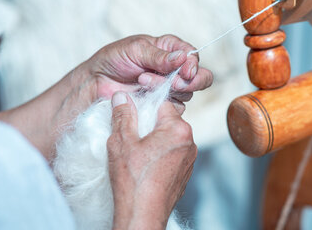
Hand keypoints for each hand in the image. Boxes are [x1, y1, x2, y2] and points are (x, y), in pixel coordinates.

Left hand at [87, 34, 212, 109]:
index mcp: (170, 49)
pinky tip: (143, 96)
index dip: (193, 65)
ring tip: (142, 81)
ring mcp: (169, 88)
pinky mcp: (163, 106)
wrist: (96, 82)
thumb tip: (183, 58)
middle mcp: (174, 69)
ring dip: (166, 89)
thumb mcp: (136, 50)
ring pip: (187, 94)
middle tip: (174, 83)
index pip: (193, 56)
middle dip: (190, 82)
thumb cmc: (114, 59)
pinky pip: (174, 109)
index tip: (185, 71)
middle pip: (200, 78)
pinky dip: (161, 104)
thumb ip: (160, 56)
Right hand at [107, 92, 196, 229]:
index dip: (145, 107)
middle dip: (150, 125)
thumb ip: (123, 115)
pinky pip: (173, 155)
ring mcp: (189, 159)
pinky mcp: (185, 173)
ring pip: (170, 138)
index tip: (132, 116)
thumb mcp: (122, 142)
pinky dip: (160, 156)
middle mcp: (190, 141)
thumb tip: (121, 96)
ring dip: (155, 141)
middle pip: (167, 121)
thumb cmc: (133, 180)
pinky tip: (145, 166)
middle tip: (131, 137)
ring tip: (137, 154)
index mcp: (178, 129)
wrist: (143, 214)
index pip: (163, 104)